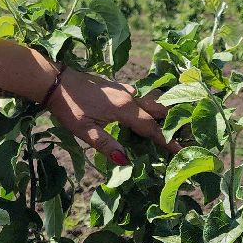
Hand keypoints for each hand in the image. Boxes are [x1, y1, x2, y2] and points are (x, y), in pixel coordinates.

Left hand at [47, 69, 176, 163]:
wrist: (56, 81)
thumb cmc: (68, 107)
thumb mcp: (83, 130)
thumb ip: (105, 144)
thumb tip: (125, 161)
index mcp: (124, 108)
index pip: (152, 128)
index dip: (167, 141)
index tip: (182, 151)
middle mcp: (130, 96)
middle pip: (161, 108)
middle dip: (175, 122)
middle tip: (187, 136)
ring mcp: (126, 89)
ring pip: (154, 99)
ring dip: (166, 111)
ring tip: (176, 126)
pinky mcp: (119, 86)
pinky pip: (144, 96)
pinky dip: (153, 105)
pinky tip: (151, 114)